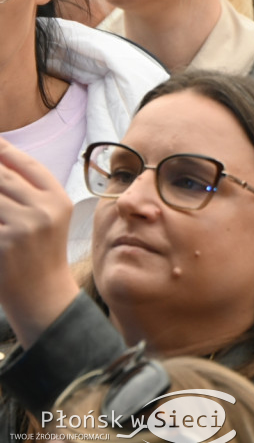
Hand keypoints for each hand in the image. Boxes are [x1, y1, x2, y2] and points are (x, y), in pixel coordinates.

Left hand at [0, 138, 79, 346]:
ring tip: (1, 210)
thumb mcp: (49, 216)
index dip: (5, 150)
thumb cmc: (41, 252)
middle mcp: (44, 209)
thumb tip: (3, 158)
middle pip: (2, 175)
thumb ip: (29, 189)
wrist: (42, 293)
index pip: (27, 163)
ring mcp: (23, 226)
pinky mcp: (4, 242)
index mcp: (58, 199)